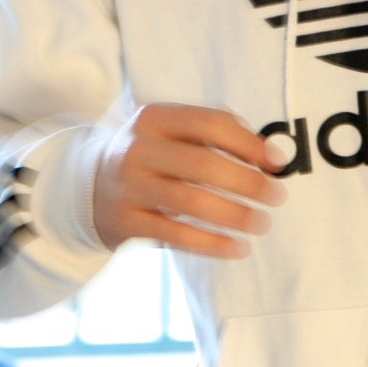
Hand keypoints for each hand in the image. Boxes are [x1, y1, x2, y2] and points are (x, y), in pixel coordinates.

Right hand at [91, 103, 287, 258]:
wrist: (90, 186)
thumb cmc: (151, 157)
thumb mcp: (171, 132)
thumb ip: (216, 133)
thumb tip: (269, 153)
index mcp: (154, 118)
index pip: (209, 123)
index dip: (249, 143)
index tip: (277, 162)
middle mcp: (137, 149)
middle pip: (203, 165)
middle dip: (248, 183)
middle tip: (277, 197)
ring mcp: (129, 187)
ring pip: (191, 203)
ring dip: (235, 216)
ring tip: (262, 224)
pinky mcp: (126, 223)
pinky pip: (177, 236)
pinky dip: (212, 244)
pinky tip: (238, 248)